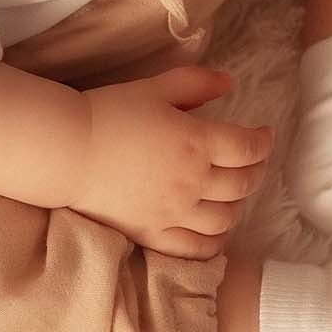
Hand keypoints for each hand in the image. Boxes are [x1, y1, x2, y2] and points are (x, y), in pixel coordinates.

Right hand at [66, 66, 273, 258]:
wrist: (68, 151)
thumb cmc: (110, 113)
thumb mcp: (155, 88)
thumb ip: (196, 84)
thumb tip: (229, 83)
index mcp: (197, 143)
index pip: (247, 148)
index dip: (263, 141)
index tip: (264, 135)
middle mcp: (193, 182)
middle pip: (243, 184)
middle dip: (256, 171)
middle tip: (253, 162)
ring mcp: (175, 213)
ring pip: (225, 218)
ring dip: (237, 205)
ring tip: (233, 193)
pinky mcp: (153, 234)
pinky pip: (196, 248)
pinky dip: (214, 242)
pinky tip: (216, 232)